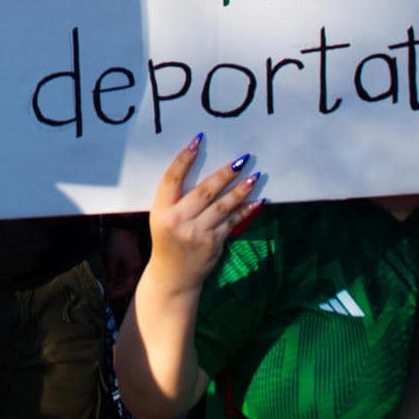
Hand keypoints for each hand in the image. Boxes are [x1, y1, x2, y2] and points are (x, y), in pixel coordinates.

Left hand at [104, 226, 144, 305]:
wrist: (123, 227)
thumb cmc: (118, 242)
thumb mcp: (111, 259)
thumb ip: (111, 275)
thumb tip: (109, 287)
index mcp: (134, 270)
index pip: (128, 288)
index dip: (118, 294)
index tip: (109, 297)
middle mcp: (136, 269)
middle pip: (128, 286)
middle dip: (117, 291)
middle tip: (107, 294)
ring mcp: (134, 265)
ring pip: (127, 281)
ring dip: (118, 285)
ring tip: (108, 288)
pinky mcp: (131, 262)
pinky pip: (126, 274)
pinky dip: (119, 278)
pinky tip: (111, 279)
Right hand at [147, 136, 262, 296]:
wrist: (173, 277)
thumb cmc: (167, 240)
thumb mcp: (161, 217)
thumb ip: (177, 198)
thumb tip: (206, 172)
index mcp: (161, 211)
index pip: (172, 179)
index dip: (184, 159)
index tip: (198, 141)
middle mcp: (178, 221)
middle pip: (204, 191)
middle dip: (224, 174)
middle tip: (240, 160)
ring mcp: (197, 234)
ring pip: (223, 206)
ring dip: (240, 190)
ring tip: (254, 176)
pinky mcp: (213, 244)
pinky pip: (232, 223)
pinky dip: (245, 211)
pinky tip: (257, 201)